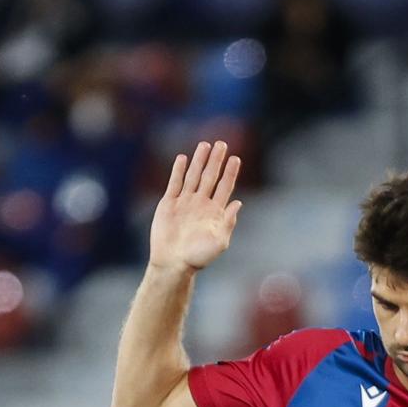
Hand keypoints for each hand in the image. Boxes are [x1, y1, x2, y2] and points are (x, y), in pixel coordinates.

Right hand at [148, 140, 241, 273]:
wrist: (173, 263)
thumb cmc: (198, 257)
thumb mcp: (219, 242)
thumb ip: (228, 222)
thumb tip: (238, 202)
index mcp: (214, 212)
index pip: (224, 187)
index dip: (230, 172)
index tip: (235, 158)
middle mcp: (200, 204)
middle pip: (210, 176)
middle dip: (216, 160)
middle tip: (222, 143)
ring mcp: (185, 202)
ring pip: (193, 176)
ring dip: (199, 161)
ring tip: (205, 144)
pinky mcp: (169, 204)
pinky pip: (174, 183)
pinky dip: (178, 170)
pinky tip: (183, 158)